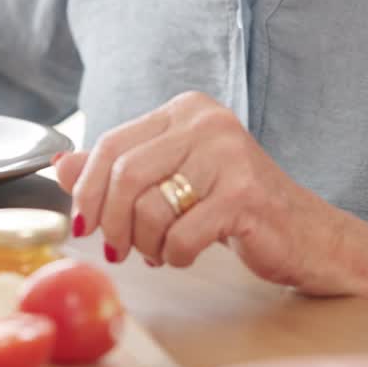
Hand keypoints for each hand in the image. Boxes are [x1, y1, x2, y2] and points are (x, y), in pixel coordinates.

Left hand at [55, 91, 354, 293]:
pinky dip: (175, 256)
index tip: (83, 224)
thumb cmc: (234, 206)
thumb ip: (118, 171)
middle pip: (125, 173)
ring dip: (146, 244)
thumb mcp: (172, 180)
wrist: (306, 233)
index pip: (113, 142)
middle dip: (112, 222)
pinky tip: (189, 253)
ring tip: (161, 250)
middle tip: (117, 249)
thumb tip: (61, 164)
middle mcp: (208, 122)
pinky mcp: (245, 194)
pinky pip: (180, 236)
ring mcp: (229, 155)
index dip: (87, 189)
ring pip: (150, 207)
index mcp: (187, 110)